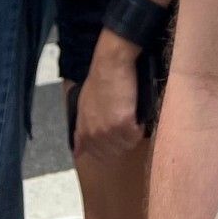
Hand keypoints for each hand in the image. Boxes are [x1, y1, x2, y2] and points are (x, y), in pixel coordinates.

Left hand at [74, 30, 144, 160]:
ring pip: (126, 146)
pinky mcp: (124, 123)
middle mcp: (95, 134)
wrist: (111, 64)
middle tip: (126, 126)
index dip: (109, 147)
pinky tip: (138, 116)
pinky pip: (136, 136)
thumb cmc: (98, 81)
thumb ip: (81, 131)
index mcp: (84, 131)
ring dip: (131, 135)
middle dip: (121, 141)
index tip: (115, 138)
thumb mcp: (83, 107)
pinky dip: (140, 127)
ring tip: (132, 119)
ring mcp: (109, 130)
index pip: (97, 154)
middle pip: (113, 152)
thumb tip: (78, 153)